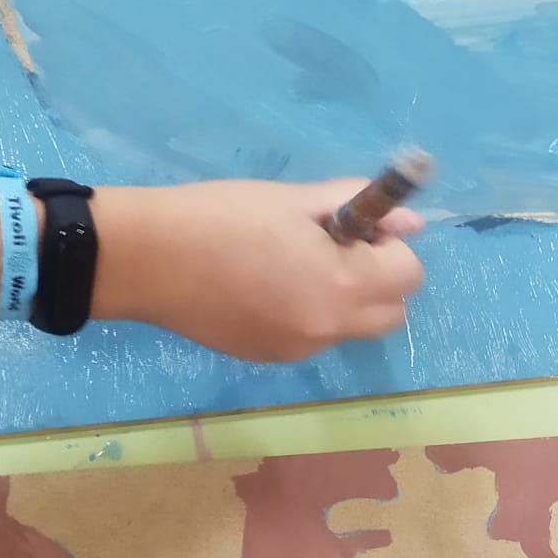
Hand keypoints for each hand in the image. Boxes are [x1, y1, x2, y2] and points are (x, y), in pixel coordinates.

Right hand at [94, 178, 424, 363]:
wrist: (146, 260)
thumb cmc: (221, 217)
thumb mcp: (294, 200)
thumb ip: (358, 208)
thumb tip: (410, 223)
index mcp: (341, 286)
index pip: (409, 274)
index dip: (389, 246)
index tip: (352, 228)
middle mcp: (328, 328)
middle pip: (391, 312)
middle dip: (377, 279)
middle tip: (330, 247)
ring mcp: (298, 349)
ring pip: (351, 326)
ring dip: (342, 298)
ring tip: (287, 265)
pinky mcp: (268, 356)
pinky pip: (312, 336)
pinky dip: (307, 313)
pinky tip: (262, 286)